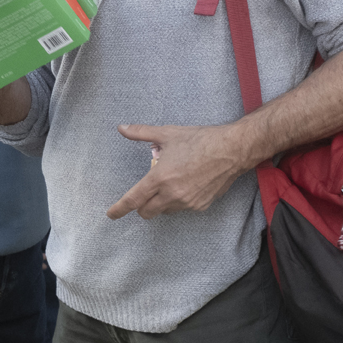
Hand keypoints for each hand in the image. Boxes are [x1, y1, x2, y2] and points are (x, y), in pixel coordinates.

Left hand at [106, 123, 251, 219]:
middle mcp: (172, 194)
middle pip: (147, 212)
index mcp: (160, 177)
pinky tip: (186, 184)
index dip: (120, 209)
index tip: (111, 214)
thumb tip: (122, 128)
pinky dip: (178, 200)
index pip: (133, 199)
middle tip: (144, 193)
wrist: (231, 150)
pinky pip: (182, 208)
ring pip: (165, 210)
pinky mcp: (200, 206)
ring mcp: (187, 202)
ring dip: (161, 202)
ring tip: (171, 180)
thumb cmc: (199, 140)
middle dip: (141, 206)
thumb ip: (141, 133)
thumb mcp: (167, 133)